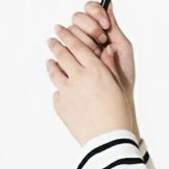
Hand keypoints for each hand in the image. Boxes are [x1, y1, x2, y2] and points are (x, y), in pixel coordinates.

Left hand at [46, 14, 134, 145]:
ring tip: (50, 61)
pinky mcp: (60, 105)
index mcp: (95, 70)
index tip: (60, 29)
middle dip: (56, 44)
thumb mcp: (118, 85)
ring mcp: (66, 91)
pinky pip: (57, 92)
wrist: (108, 139)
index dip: (67, 35)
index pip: (77, 45)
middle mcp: (78, 77)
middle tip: (51, 40)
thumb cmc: (118, 113)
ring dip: (52, 64)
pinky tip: (61, 89)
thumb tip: (104, 50)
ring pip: (54, 71)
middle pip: (62, 54)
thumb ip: (108, 66)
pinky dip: (59, 88)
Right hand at [66, 0, 136, 102]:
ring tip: (95, 55)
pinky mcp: (67, 59)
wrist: (115, 97)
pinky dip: (72, 52)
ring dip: (83, 41)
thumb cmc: (122, 74)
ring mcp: (74, 46)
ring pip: (69, 32)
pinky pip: (63, 48)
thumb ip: (115, 27)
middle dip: (90, 28)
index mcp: (100, 28)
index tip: (105, 25)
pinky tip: (82, 61)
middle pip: (77, 18)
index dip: (95, 13)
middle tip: (101, 41)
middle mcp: (85, 35)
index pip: (90, 8)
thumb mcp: (122, 48)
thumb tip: (110, 2)